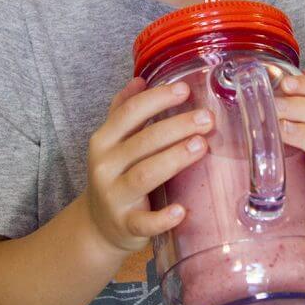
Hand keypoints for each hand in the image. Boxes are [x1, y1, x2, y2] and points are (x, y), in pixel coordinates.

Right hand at [84, 77, 213, 252]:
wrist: (99, 226)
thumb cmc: (116, 175)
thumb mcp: (113, 142)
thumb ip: (124, 111)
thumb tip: (140, 79)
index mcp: (104, 141)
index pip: (129, 113)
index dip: (157, 99)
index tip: (186, 89)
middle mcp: (105, 166)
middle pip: (142, 142)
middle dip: (176, 127)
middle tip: (206, 119)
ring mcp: (114, 197)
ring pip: (144, 175)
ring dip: (173, 159)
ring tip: (201, 145)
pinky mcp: (126, 226)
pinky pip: (144, 223)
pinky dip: (162, 218)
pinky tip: (181, 210)